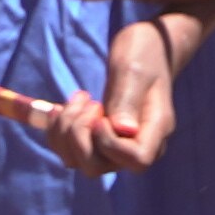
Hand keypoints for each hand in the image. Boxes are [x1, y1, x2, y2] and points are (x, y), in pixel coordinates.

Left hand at [39, 16, 179, 174]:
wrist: (146, 49)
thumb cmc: (144, 53)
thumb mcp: (133, 69)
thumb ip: (127, 99)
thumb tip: (124, 131)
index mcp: (156, 128)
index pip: (137, 160)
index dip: (109, 144)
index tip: (100, 113)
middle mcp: (137, 144)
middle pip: (99, 166)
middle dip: (78, 136)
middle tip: (88, 102)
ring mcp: (116, 146)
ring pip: (79, 162)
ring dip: (66, 132)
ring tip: (79, 98)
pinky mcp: (98, 141)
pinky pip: (68, 151)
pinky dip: (58, 131)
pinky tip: (64, 107)